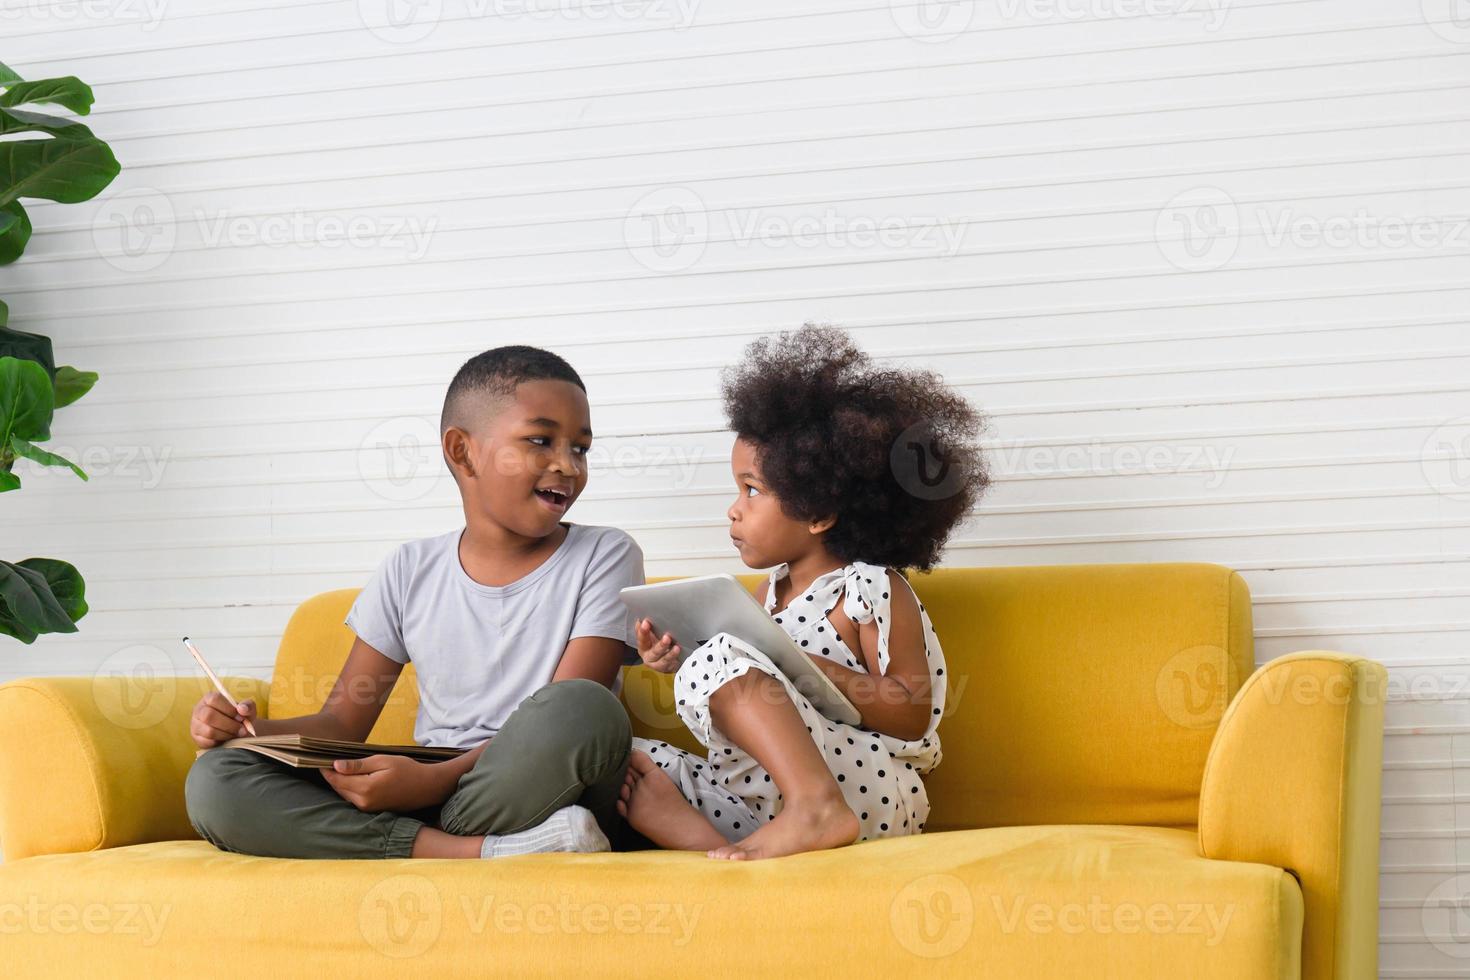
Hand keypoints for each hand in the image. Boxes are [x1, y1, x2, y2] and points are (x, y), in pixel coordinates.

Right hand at [190, 691, 257, 747]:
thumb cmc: (240, 717)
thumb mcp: (248, 709)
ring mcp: (195, 725)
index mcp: (209, 698)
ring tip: (236, 734)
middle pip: (209, 716)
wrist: (237, 732)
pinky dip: (220, 742)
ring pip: (209, 731)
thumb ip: (248, 706)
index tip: (241, 717)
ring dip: (227, 734)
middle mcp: (199, 710)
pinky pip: (207, 742)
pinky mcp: (197, 738)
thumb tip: (242, 709)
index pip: (214, 699)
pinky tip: (227, 739)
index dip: (229, 709)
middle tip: (242, 730)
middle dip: (229, 725)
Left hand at [321, 755, 444, 812]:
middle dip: (331, 776)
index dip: (326, 770)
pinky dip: (348, 789)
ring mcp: (367, 808)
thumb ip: (358, 765)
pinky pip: (353, 799)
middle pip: (338, 788)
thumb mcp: (383, 761)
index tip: (318, 760)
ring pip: (344, 794)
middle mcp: (363, 802)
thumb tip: (335, 765)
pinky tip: (350, 779)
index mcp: (365, 788)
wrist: (426, 787)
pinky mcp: (371, 810)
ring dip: (339, 783)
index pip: (337, 779)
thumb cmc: (407, 770)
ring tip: (336, 768)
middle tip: (325, 762)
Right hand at [635, 617, 681, 672]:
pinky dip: (676, 659)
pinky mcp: (668, 668)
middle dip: (660, 645)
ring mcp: (659, 664)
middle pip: (654, 652)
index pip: (641, 639)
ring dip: (670, 654)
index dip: (643, 632)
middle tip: (667, 637)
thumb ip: (648, 628)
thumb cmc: (656, 645)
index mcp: (643, 647)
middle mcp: (649, 657)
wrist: (664, 660)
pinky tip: (680, 654)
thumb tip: (642, 617)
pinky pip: (672, 665)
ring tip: (676, 647)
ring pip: (664, 660)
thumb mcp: (651, 636)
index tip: (646, 622)